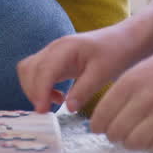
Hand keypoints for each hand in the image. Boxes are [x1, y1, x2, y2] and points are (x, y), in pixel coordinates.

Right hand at [17, 20, 146, 113]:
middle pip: (30, 69)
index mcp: (66, 48)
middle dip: (34, 92)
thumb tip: (68, 108)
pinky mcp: (55, 59)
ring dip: (34, 89)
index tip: (42, 111)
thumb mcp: (103, 73)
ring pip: (29, 70)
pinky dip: (40, 86)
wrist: (123, 40)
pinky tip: (58, 98)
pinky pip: (37, 72)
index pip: (44, 70)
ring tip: (53, 103)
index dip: (39, 91)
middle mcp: (54, 48)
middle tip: (47, 111)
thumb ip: (85, 90)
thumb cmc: (115, 52)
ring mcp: (52, 52)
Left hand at [88, 37, 152, 149]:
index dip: (98, 126)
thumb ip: (121, 93)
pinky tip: (149, 136)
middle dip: (113, 136)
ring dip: (130, 143)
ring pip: (134, 142)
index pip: (102, 114)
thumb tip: (101, 121)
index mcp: (130, 81)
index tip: (98, 128)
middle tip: (116, 133)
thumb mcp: (139, 71)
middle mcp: (145, 97)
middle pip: (116, 132)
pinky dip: (148, 144)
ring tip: (132, 136)